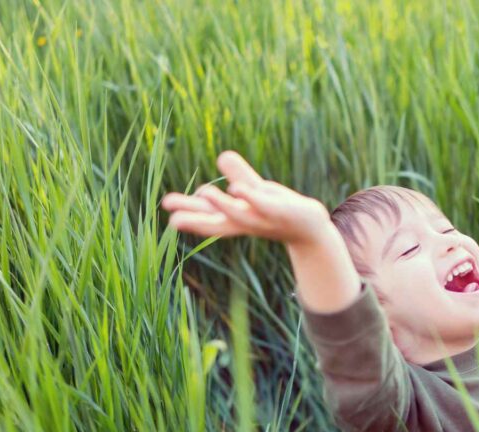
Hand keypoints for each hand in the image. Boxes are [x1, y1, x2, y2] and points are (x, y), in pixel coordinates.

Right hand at [161, 151, 331, 245]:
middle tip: (173, 219)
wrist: (310, 228)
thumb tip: (222, 156)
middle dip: (196, 219)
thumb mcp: (257, 191)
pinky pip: (263, 204)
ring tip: (205, 192)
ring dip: (222, 204)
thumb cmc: (281, 211)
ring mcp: (261, 218)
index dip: (189, 214)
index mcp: (236, 218)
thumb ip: (240, 174)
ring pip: (239, 214)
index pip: (208, 217)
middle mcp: (245, 222)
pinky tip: (238, 189)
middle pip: (216, 222)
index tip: (168, 209)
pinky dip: (250, 197)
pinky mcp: (279, 211)